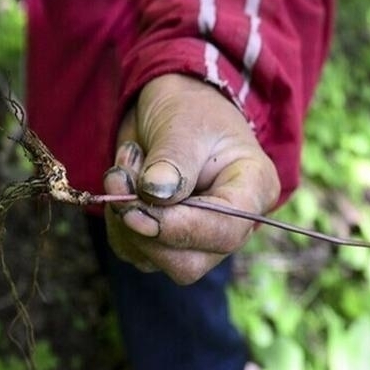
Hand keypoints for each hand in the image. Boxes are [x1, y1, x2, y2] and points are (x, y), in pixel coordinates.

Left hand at [103, 74, 279, 283]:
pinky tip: (125, 181)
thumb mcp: (184, 124)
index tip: (137, 208)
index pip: (225, 231)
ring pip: (154, 260)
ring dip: (124, 217)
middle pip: (189, 262)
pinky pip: (132, 250)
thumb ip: (172, 161)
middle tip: (120, 178)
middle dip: (144, 228)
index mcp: (253, 190)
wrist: (172, 107)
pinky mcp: (165, 242)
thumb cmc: (190, 109)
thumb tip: (154, 194)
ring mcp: (198, 239)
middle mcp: (230, 225)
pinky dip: (116, 220)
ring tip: (126, 166)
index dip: (179, 228)